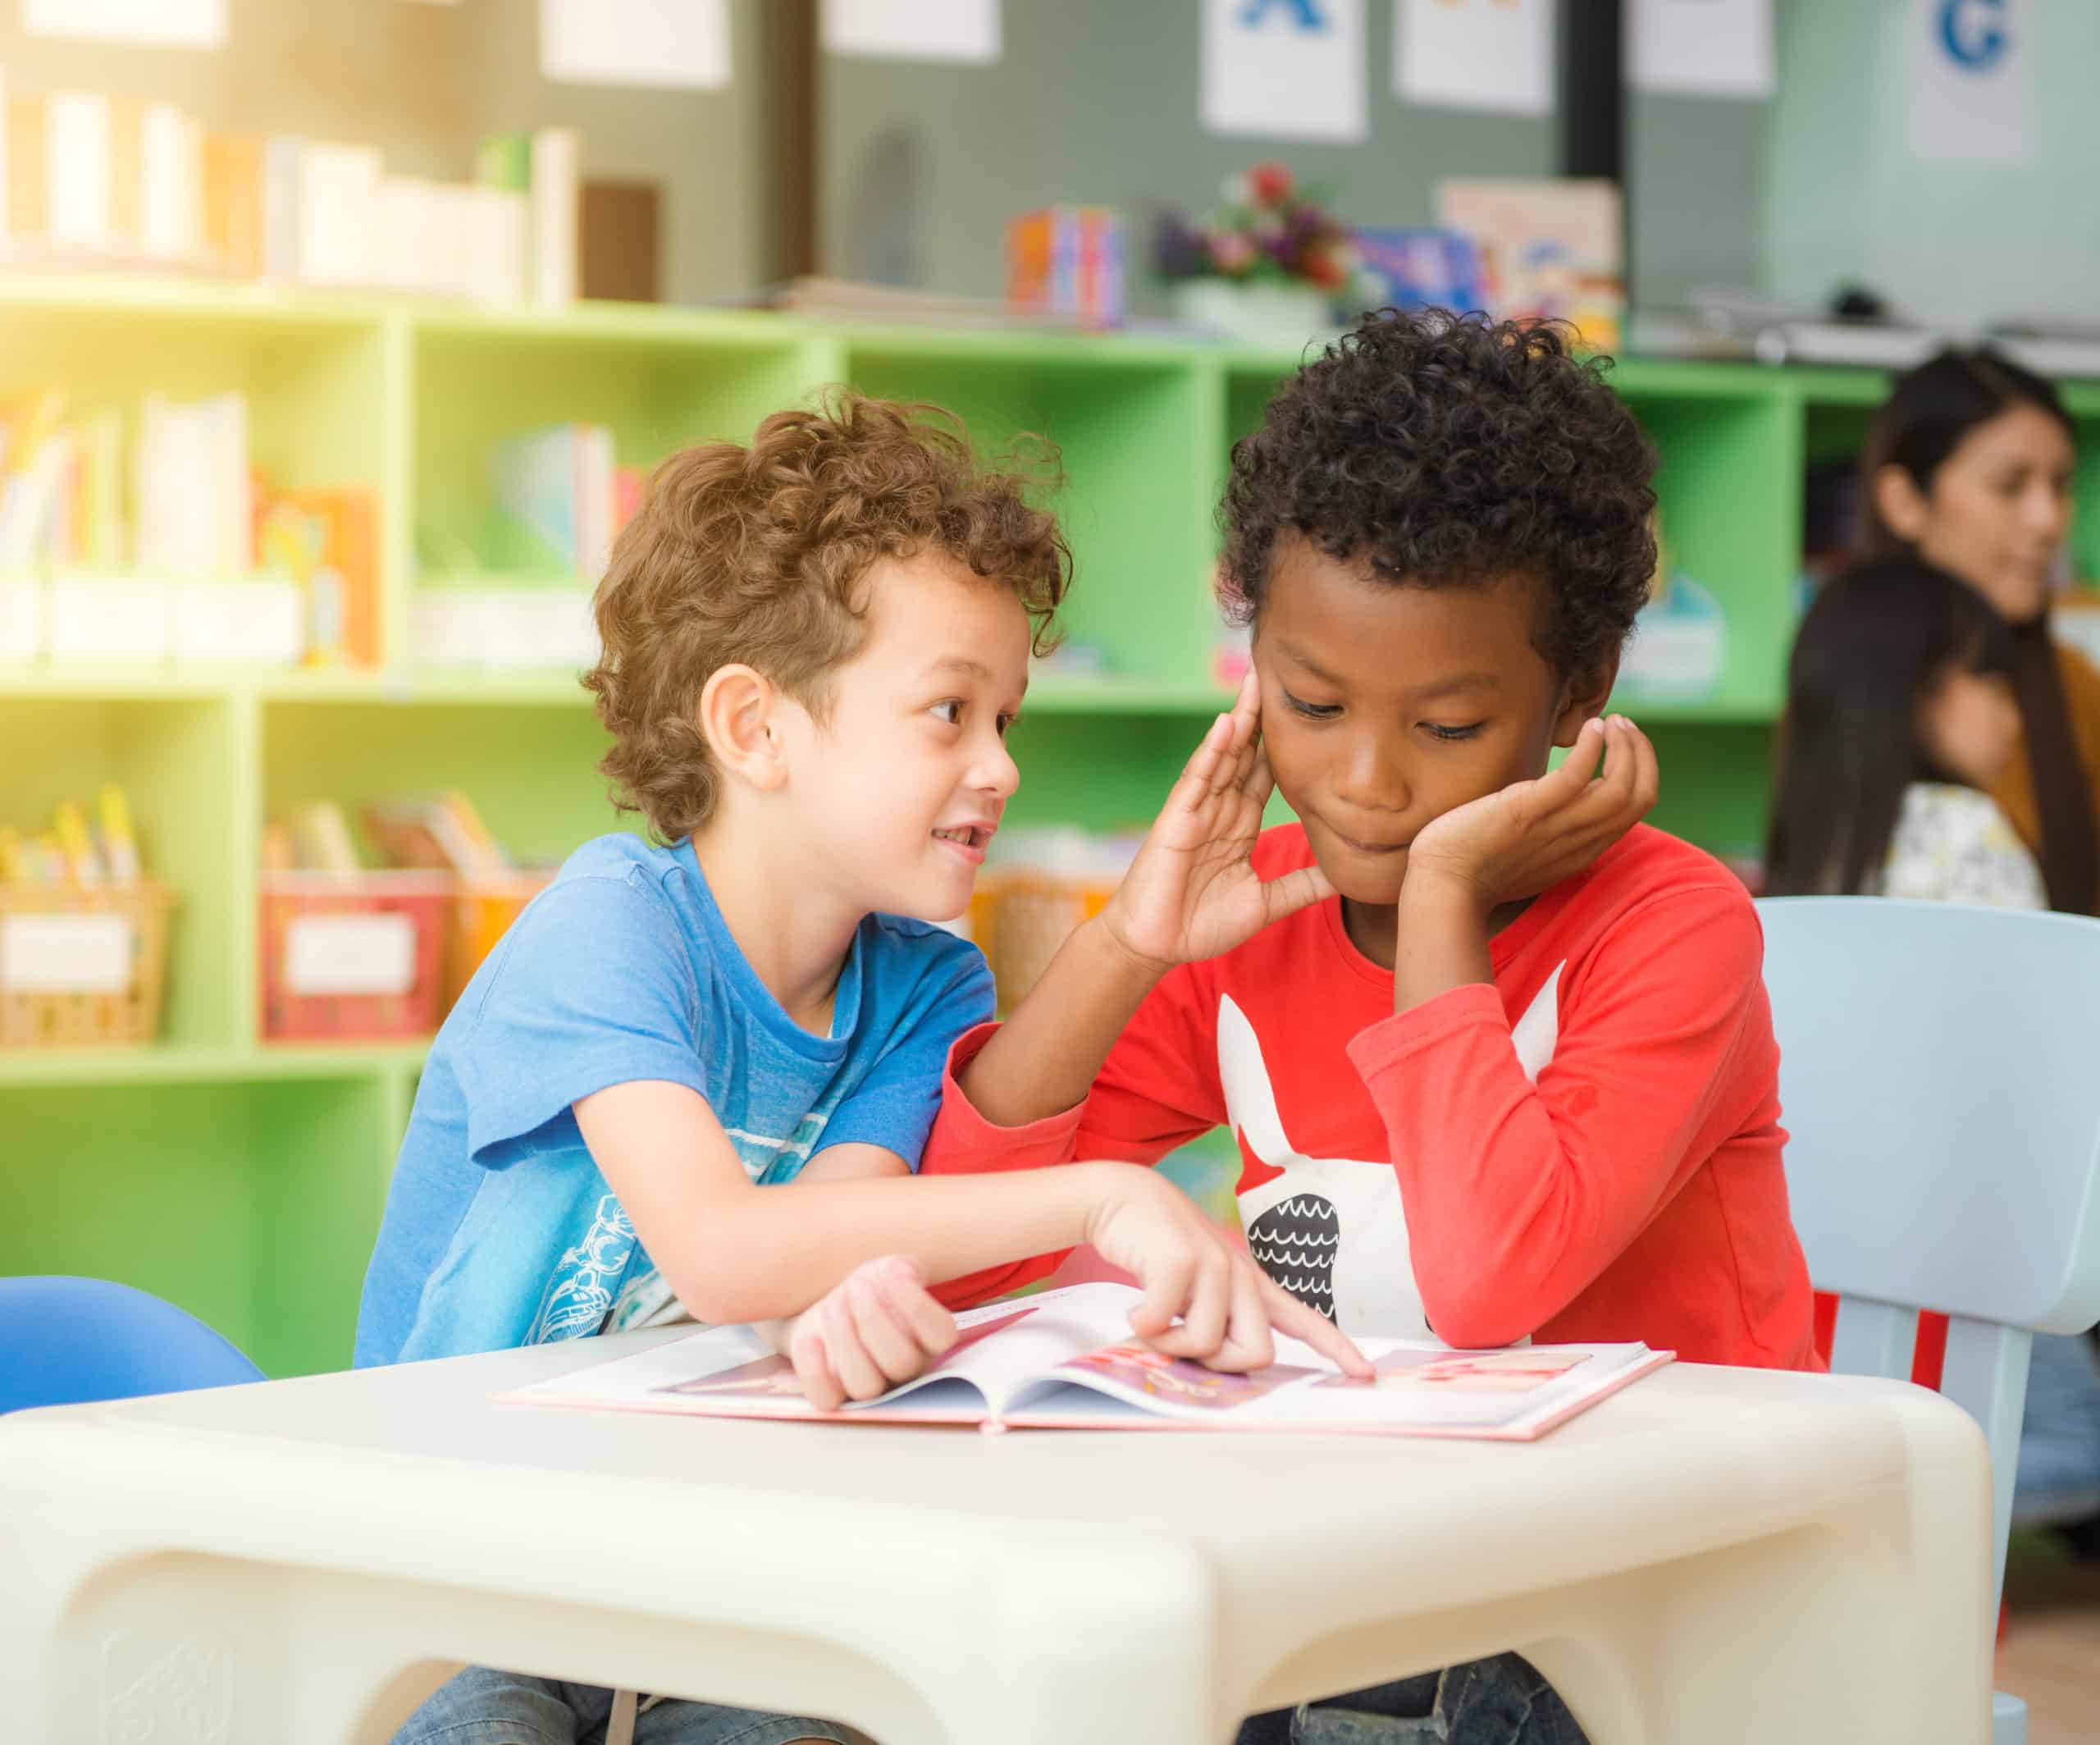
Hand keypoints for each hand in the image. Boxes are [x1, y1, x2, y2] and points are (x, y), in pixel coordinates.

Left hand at [784, 1256, 958, 1411]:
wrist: (837, 1305)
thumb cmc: (873, 1288)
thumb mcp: (890, 1271)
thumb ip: (901, 1271)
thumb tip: (903, 1275)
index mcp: (930, 1338)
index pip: (940, 1335)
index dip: (917, 1306)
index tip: (895, 1274)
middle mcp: (906, 1370)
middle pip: (901, 1362)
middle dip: (873, 1319)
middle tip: (857, 1287)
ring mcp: (870, 1385)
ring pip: (865, 1385)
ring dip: (845, 1340)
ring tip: (833, 1304)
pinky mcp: (833, 1392)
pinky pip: (826, 1399)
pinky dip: (815, 1370)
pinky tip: (811, 1337)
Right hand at [1081, 1165, 1373, 1379]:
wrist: (1122, 1197)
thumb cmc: (1156, 1250)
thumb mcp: (1195, 1286)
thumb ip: (1213, 1319)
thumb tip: (1213, 1365)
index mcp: (1250, 1284)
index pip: (1304, 1320)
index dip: (1336, 1349)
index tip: (1365, 1374)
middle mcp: (1241, 1274)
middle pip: (1257, 1353)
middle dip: (1217, 1364)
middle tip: (1181, 1344)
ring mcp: (1215, 1264)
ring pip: (1207, 1344)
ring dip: (1167, 1344)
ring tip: (1149, 1318)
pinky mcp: (1181, 1261)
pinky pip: (1162, 1324)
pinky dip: (1141, 1325)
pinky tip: (1134, 1307)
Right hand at [1099, 669, 1335, 970]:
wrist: (1157, 945)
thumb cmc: (1201, 925)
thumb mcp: (1266, 903)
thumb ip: (1302, 885)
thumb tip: (1347, 875)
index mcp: (1239, 825)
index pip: (1266, 774)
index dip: (1285, 743)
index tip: (1311, 712)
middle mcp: (1219, 810)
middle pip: (1246, 753)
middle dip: (1262, 715)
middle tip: (1281, 672)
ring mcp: (1197, 811)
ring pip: (1223, 756)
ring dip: (1240, 720)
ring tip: (1257, 682)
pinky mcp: (1177, 819)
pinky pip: (1198, 778)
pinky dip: (1212, 751)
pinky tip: (1227, 724)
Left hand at [1403, 716, 1658, 912]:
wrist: (1441, 887)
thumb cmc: (1474, 869)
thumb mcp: (1528, 853)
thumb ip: (1550, 833)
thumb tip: (1552, 804)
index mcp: (1581, 851)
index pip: (1634, 810)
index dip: (1641, 771)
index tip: (1624, 743)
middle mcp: (1578, 842)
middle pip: (1639, 798)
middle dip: (1641, 754)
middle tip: (1623, 725)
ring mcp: (1554, 828)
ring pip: (1620, 789)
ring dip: (1625, 747)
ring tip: (1610, 721)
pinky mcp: (1526, 812)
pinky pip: (1574, 779)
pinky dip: (1591, 750)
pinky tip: (1591, 727)